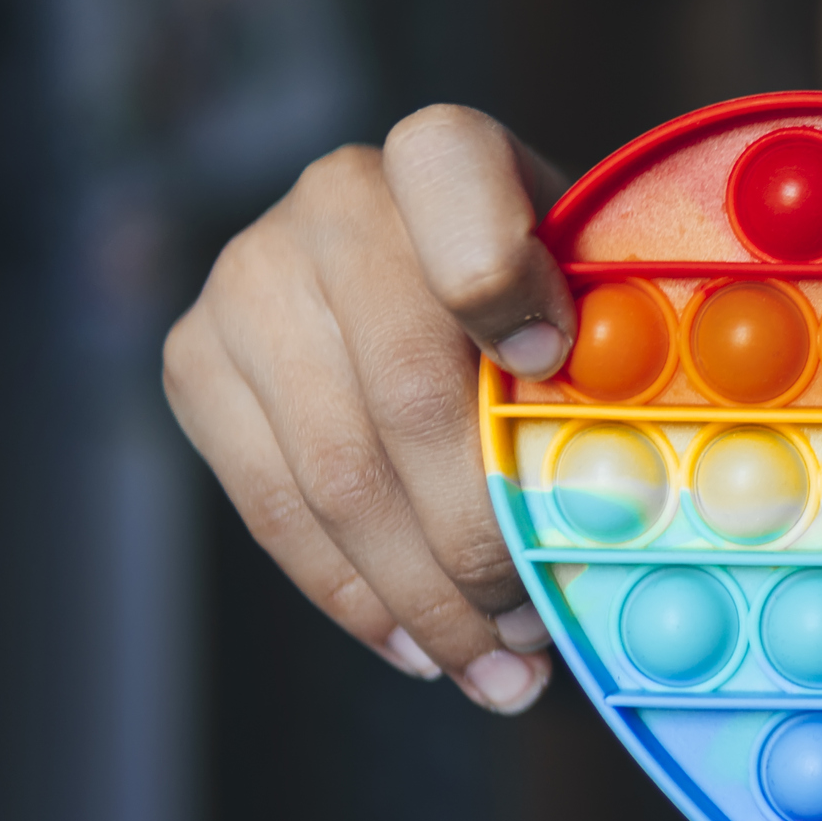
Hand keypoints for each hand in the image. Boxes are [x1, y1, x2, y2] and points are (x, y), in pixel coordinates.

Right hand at [164, 106, 576, 713]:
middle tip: (538, 616)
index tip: (551, 363)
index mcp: (440, 153)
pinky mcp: (193, 363)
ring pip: (336, 473)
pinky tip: (424, 650)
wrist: (428, 270)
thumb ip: (611, 342)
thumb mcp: (595, 283)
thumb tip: (627, 492)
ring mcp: (246, 281)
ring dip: (427, 596)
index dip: (499, 277)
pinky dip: (359, 598)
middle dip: (480, 530)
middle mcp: (331, 200)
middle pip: (403, 387)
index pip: (450, 178)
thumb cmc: (547, 291)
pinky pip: (273, 510)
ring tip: (500, 667)